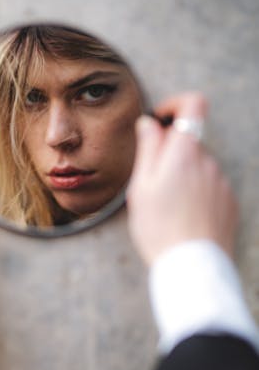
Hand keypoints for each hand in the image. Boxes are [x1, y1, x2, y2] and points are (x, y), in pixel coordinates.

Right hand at [127, 93, 237, 265]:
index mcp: (184, 152)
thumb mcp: (141, 186)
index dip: (176, 104)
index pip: (193, 104)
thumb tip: (150, 123)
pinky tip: (182, 217)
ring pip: (198, 167)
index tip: (160, 120)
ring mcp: (221, 182)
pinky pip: (209, 187)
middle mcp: (208, 161)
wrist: (192, 265)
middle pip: (190, 142)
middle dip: (170, 154)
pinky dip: (194, 194)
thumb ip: (148, 148)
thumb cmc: (160, 227)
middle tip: (151, 183)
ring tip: (166, 208)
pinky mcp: (228, 201)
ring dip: (182, 177)